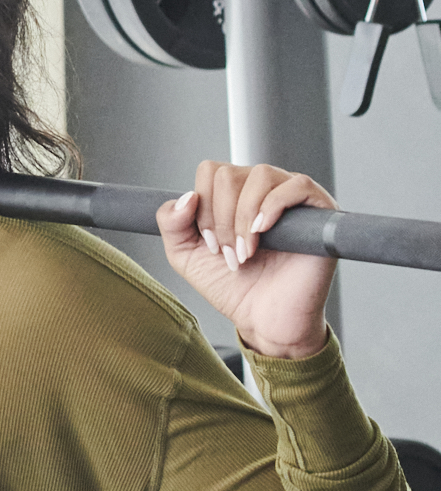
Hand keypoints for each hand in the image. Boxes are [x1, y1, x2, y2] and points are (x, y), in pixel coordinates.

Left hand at [158, 161, 335, 360]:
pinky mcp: (320, 210)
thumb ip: (171, 223)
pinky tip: (263, 230)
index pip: (210, 171)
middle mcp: (263, 188)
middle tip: (230, 255)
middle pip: (229, 174)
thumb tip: (186, 196)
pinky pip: (298, 185)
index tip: (210, 246)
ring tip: (246, 253)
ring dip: (243, 219)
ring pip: (260, 176)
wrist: (266, 319)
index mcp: (233, 193)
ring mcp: (293, 197)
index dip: (202, 208)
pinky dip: (273, 206)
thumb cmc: (232, 287)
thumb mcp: (185, 255)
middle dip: (221, 220)